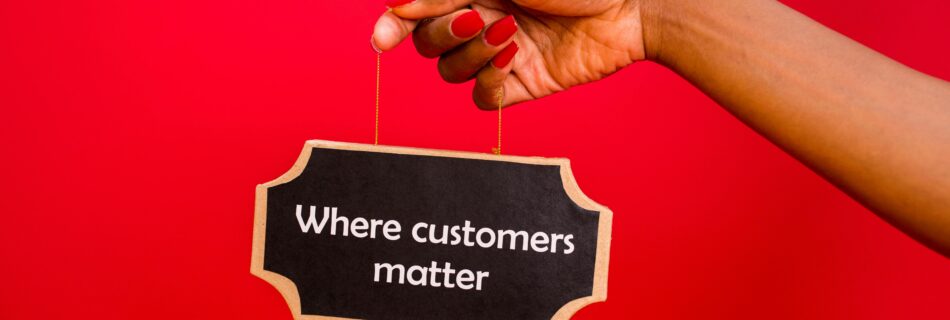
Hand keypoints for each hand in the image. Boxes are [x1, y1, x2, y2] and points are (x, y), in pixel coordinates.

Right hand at [372, 0, 646, 108]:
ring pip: (451, 73)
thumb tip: (396, 4)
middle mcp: (480, 18)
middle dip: (443, 32)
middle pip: (427, 43)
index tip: (381, 38)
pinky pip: (483, 99)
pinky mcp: (524, 83)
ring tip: (509, 35)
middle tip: (477, 16)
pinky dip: (489, 82)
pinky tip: (513, 59)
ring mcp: (500, 53)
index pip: (414, 11)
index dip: (392, 24)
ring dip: (472, 55)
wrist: (631, 3)